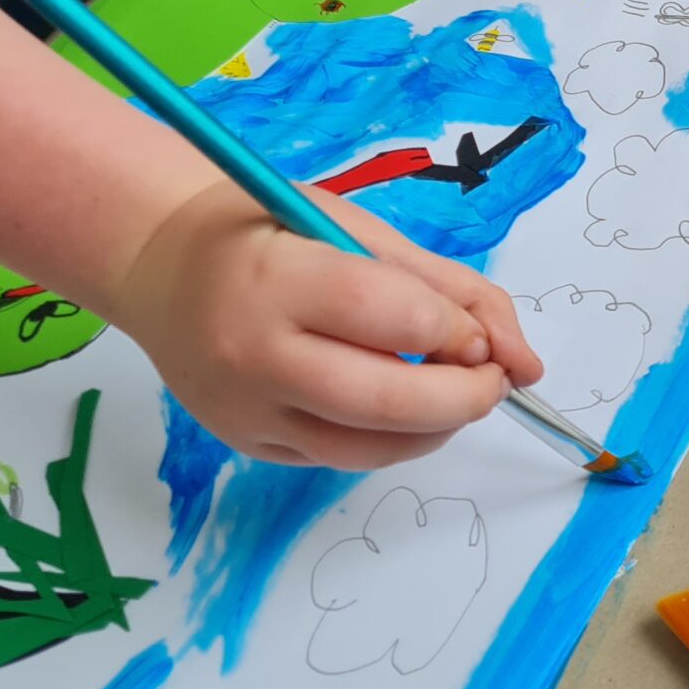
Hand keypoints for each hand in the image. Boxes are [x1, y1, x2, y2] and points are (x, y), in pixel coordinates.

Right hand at [105, 178, 544, 469]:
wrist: (162, 266)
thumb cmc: (268, 232)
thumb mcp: (358, 229)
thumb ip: (449, 288)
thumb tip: (527, 362)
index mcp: (280, 280)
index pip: (394, 320)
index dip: (458, 333)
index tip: (478, 332)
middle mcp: (255, 355)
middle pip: (387, 401)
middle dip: (466, 397)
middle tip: (492, 378)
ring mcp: (245, 411)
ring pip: (370, 448)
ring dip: (437, 427)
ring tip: (454, 390)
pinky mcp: (247, 444)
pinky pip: (340, 459)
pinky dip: (392, 440)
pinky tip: (403, 407)